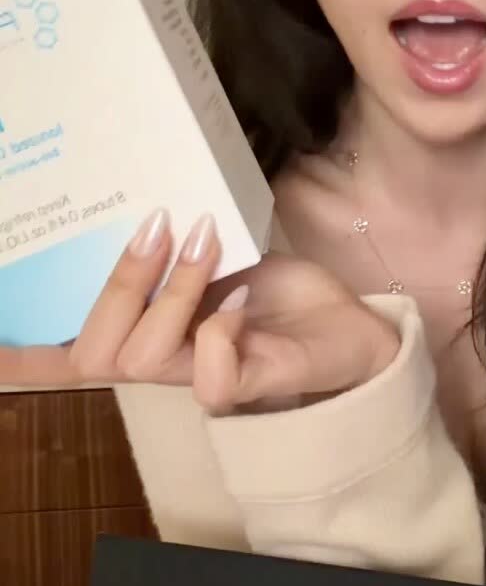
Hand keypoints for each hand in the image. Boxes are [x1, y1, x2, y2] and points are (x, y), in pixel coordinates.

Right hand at [0, 210, 399, 412]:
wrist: (351, 326)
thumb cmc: (270, 291)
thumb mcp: (212, 255)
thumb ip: (169, 244)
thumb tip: (136, 200)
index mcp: (143, 334)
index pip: (65, 357)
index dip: (21, 358)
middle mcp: (164, 366)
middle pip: (94, 354)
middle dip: (117, 283)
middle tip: (158, 223)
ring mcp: (204, 379)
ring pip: (145, 358)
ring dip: (173, 290)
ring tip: (204, 239)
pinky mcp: (253, 386)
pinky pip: (211, 381)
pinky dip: (218, 334)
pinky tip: (239, 304)